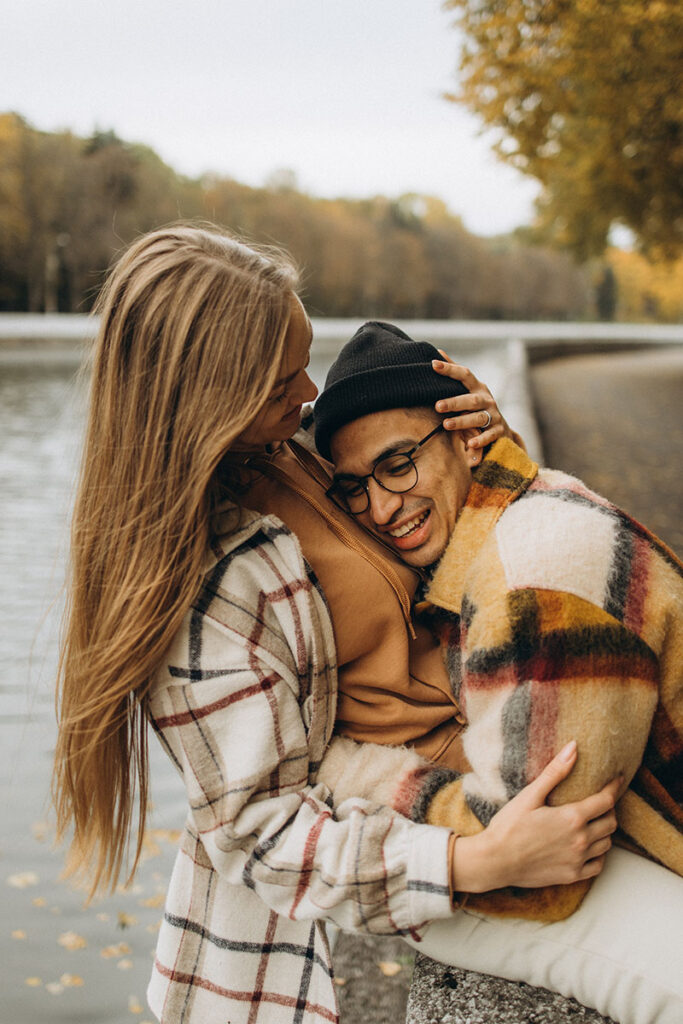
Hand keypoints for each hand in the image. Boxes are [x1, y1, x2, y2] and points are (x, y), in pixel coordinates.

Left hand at [431, 350, 524, 450]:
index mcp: (477, 387)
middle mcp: (487, 399)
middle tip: (438, 406)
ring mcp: (494, 415)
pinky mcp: (499, 431)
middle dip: (454, 402)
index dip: (450, 369)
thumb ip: (455, 373)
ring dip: (463, 421)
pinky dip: (481, 440)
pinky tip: (470, 444)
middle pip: (471, 399)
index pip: (465, 375)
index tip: (433, 364)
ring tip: (446, 425)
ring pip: (479, 418)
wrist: (501, 429)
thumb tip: (438, 352)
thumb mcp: (468, 389)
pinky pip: (490, 436)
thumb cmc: (477, 406)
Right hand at [451, 742, 619, 893]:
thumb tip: (574, 748)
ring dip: (605, 831)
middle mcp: (580, 840)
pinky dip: (598, 854)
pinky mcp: (572, 875)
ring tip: (595, 821)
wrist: (495, 861)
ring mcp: (578, 860)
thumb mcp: (530, 795)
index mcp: (572, 817)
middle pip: (611, 822)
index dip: (615, 788)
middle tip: (601, 801)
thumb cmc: (509, 826)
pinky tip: (588, 846)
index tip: (618, 779)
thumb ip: (555, 772)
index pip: (606, 800)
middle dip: (610, 809)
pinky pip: (598, 865)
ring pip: (607, 844)